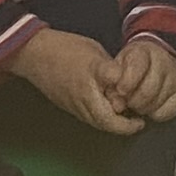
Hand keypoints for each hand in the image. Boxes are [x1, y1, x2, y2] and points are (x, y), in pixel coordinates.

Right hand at [8, 27, 140, 135]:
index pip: (113, 117)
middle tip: (137, 121)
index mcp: (90, 90)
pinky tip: (107, 107)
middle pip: (105, 124)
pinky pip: (88, 117)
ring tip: (126, 115)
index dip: (129, 122)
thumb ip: (112, 71)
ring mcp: (72, 106)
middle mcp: (81, 103)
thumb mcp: (95, 54)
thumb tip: (128, 84)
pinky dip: (101, 116)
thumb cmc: (65, 49)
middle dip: (123, 126)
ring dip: (112, 122)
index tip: (141, 118)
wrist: (34, 53)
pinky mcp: (67, 105)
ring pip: (96, 122)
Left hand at [98, 32, 175, 124]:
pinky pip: (166, 112)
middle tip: (128, 101)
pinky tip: (151, 106)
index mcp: (142, 51)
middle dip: (132, 102)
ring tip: (138, 103)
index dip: (126, 85)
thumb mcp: (119, 68)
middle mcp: (163, 60)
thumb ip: (114, 85)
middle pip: (146, 91)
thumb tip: (117, 106)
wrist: (159, 62)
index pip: (136, 69)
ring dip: (142, 109)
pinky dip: (155, 114)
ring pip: (155, 103)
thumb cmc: (133, 67)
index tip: (120, 92)